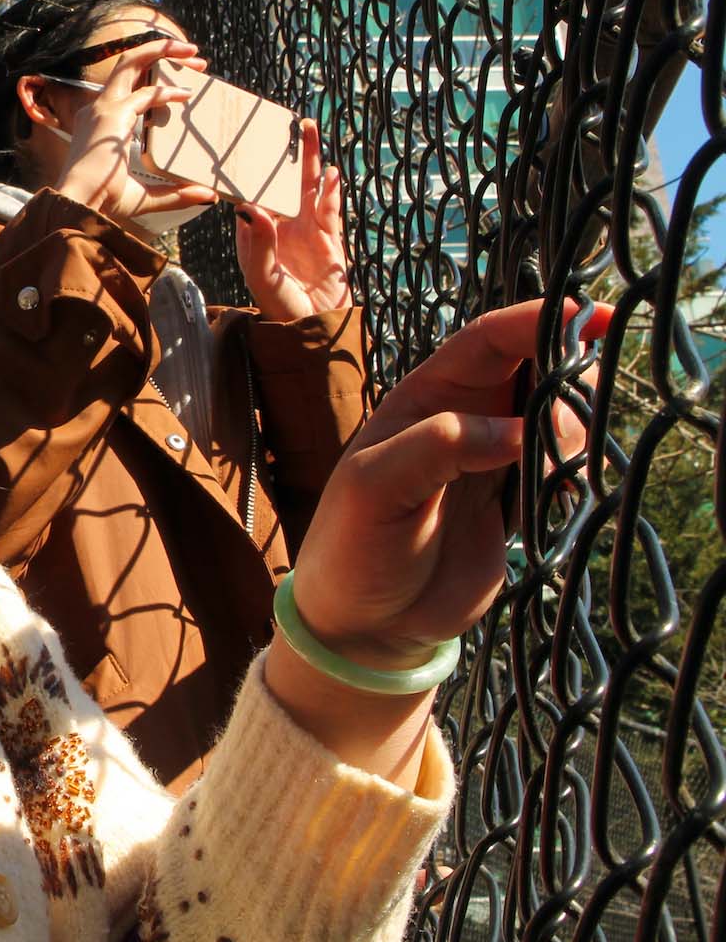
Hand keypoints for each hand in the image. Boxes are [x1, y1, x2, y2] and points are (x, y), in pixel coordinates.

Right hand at [47, 37, 217, 219]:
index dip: (157, 83)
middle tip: (194, 57)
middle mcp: (97, 109)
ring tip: (192, 52)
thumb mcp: (144, 196)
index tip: (185, 90)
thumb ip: (174, 193)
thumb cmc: (100, 202)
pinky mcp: (113, 115)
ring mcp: (103, 109)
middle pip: (127, 64)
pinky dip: (167, 91)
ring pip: (129, 62)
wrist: (77, 205)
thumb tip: (207, 194)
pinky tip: (186, 96)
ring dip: (161, 51)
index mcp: (98, 122)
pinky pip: (145, 93)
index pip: (127, 88)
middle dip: (160, 53)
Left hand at [234, 119, 350, 321]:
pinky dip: (331, 189)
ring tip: (308, 129)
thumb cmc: (279, 306)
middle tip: (286, 121)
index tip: (244, 141)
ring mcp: (305, 229)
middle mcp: (279, 225)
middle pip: (281, 182)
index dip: (248, 169)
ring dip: (309, 160)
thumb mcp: (263, 276)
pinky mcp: (329, 237)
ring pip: (307, 187)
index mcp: (254, 233)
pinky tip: (330, 172)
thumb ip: (259, 244)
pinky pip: (329, 207)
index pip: (249, 193)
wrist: (314, 328)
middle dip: (283, 153)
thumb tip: (252, 207)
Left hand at [290, 299, 608, 668]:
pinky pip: (563, 474)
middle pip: (534, 372)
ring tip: (547, 478)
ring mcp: (494, 463)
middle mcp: (463, 421)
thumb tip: (513, 431)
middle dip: (565, 381)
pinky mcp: (517, 506)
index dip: (535, 321)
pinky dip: (573, 478)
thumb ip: (436, 447)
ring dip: (570, 437)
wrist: (365, 624)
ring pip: (557, 422)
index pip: (487, 342)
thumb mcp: (375, 488)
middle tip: (560, 428)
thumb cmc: (352, 547)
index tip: (587, 317)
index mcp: (423, 400)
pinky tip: (552, 503)